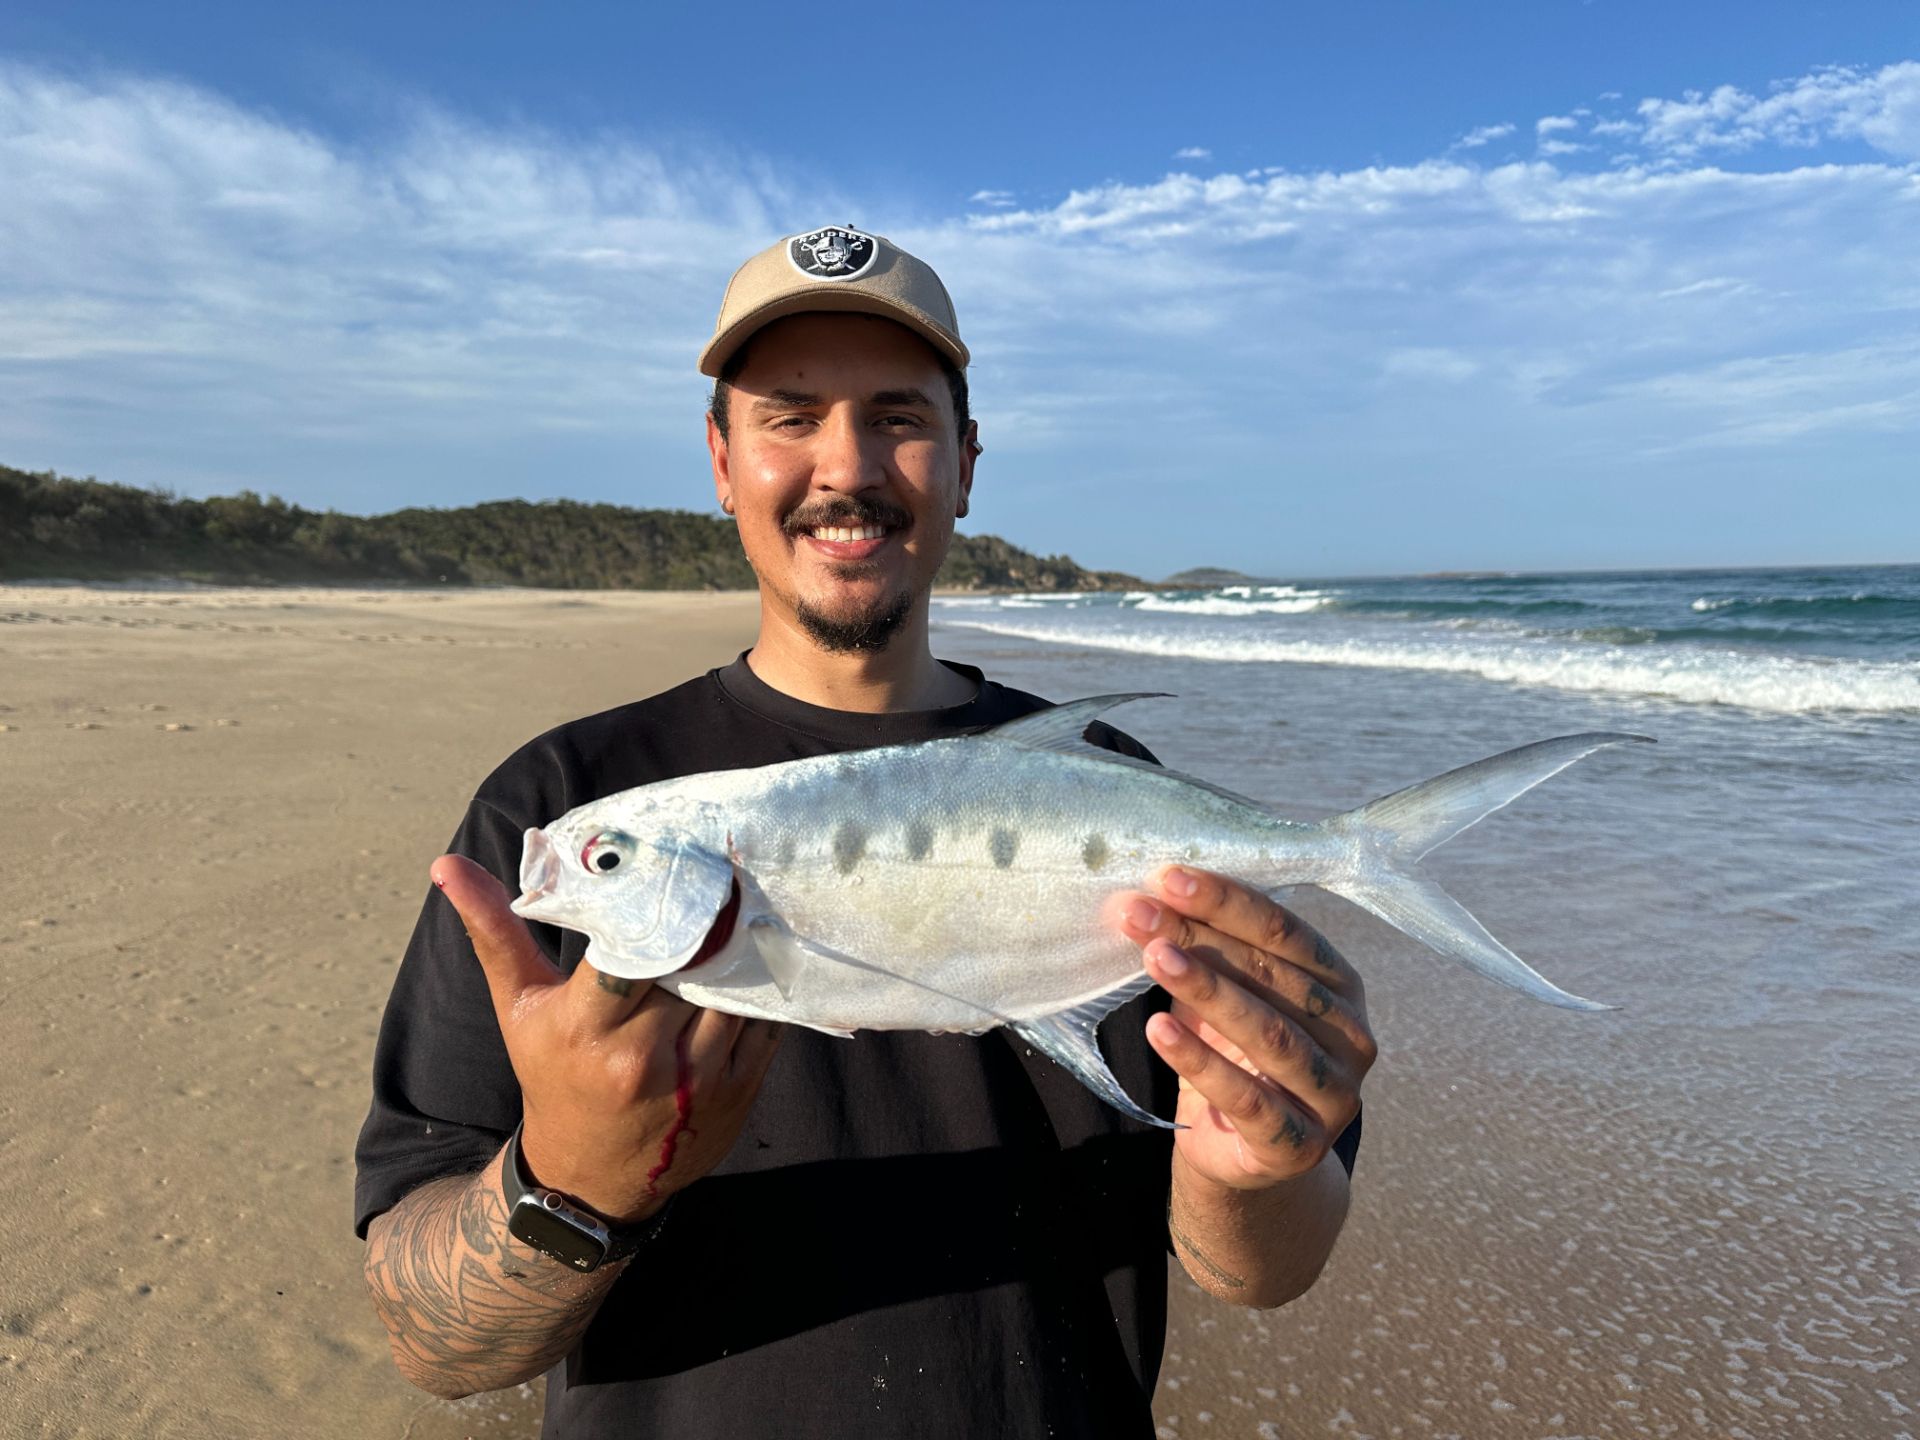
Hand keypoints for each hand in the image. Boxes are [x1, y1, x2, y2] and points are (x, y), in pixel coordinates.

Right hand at [432, 855, 782, 1222]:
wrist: (590, 1179)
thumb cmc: (552, 1075)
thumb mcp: (519, 1006)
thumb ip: (494, 931)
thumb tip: (448, 864)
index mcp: (587, 1026)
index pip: (631, 949)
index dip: (659, 907)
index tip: (677, 867)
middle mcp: (643, 1054)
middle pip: (692, 963)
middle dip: (708, 921)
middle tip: (725, 869)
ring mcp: (698, 1076)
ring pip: (736, 987)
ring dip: (742, 950)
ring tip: (748, 903)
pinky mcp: (739, 1089)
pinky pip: (766, 1020)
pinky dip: (764, 989)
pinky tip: (760, 958)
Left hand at [1107, 866, 1375, 1188]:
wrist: (1240, 1154)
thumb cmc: (1233, 1057)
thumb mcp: (1223, 997)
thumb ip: (1202, 951)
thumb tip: (1146, 899)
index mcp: (1340, 986)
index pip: (1286, 931)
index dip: (1226, 901)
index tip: (1168, 878)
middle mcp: (1350, 1036)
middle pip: (1273, 974)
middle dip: (1201, 937)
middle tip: (1141, 913)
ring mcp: (1334, 1094)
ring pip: (1269, 1033)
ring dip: (1207, 989)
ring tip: (1154, 957)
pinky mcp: (1301, 1145)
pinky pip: (1248, 1098)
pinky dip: (1200, 1061)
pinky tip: (1159, 1031)